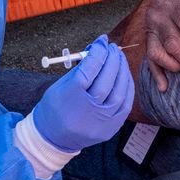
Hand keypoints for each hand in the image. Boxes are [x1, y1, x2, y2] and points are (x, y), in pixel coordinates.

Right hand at [30, 36, 132, 151]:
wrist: (53, 137)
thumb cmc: (55, 107)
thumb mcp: (61, 85)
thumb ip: (80, 69)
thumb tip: (98, 51)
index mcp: (71, 97)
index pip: (90, 69)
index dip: (98, 52)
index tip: (102, 42)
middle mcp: (87, 110)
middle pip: (106, 80)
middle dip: (112, 60)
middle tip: (113, 48)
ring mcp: (100, 121)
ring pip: (119, 92)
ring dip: (122, 72)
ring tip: (119, 59)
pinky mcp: (110, 129)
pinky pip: (125, 105)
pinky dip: (127, 88)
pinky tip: (125, 76)